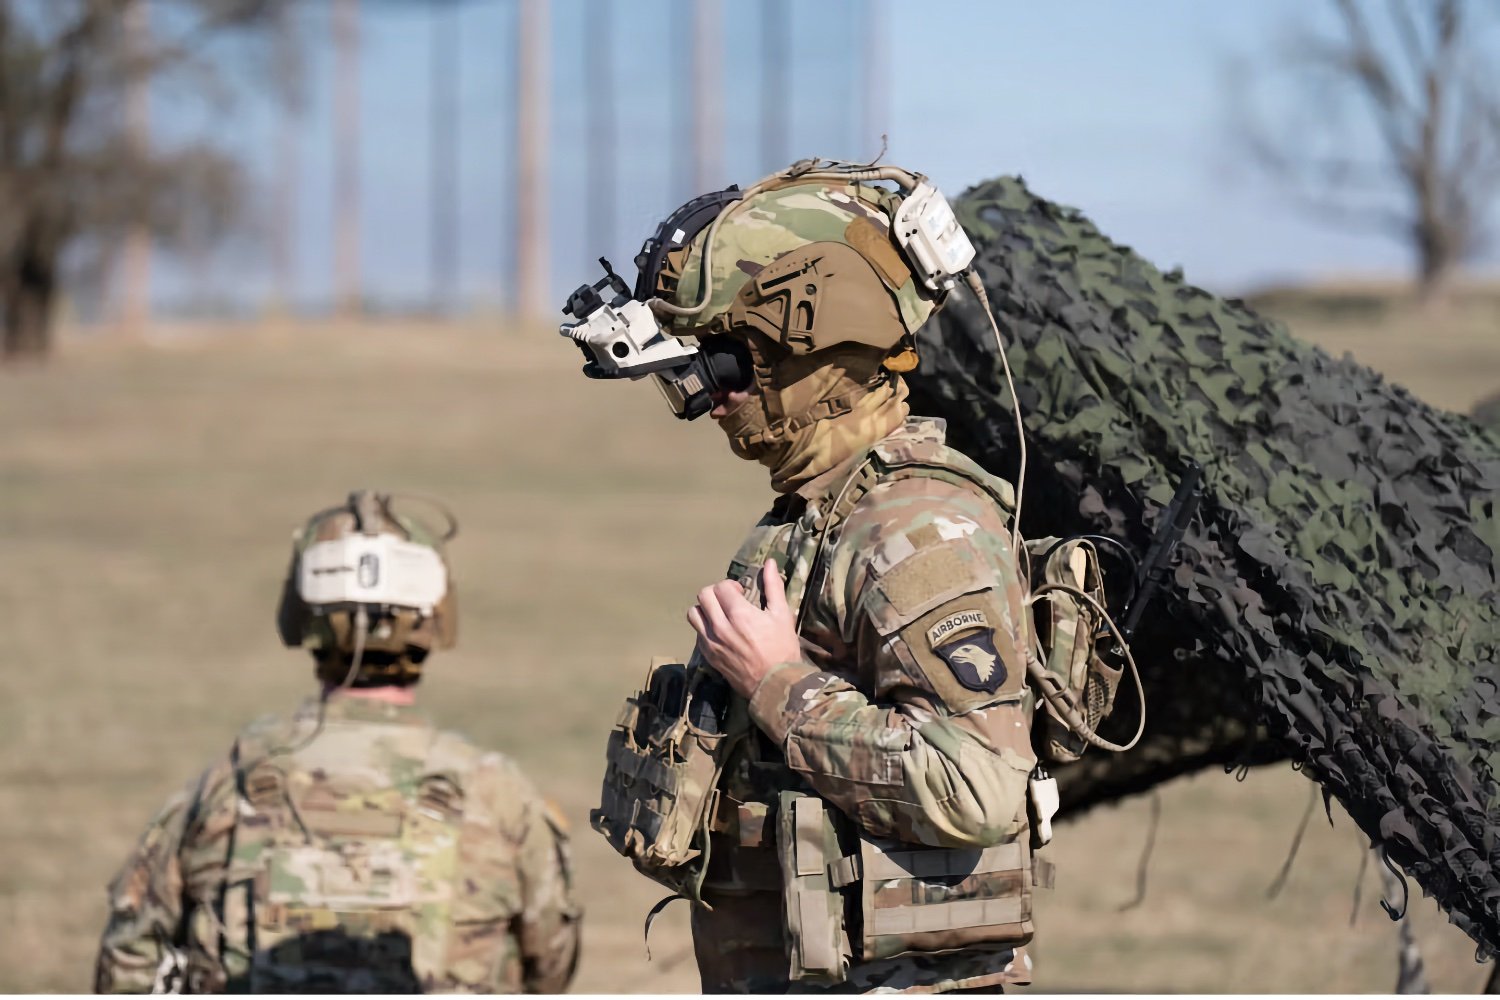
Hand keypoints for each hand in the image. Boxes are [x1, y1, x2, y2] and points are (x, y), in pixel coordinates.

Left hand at [687, 559, 803, 697]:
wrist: (774, 685)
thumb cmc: (782, 648)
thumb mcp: (782, 615)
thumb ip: (773, 587)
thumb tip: (768, 563)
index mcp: (740, 614)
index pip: (721, 587)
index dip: (731, 586)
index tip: (741, 593)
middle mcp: (720, 626)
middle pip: (703, 596)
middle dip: (716, 593)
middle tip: (729, 600)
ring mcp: (711, 642)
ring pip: (693, 614)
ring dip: (705, 609)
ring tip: (719, 614)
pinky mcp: (708, 655)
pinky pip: (697, 633)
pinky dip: (705, 627)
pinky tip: (719, 631)